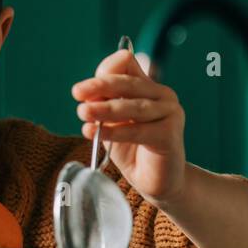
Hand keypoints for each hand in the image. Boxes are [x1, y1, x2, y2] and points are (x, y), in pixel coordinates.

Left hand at [71, 48, 186, 205]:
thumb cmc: (132, 149)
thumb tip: (87, 92)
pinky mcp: (170, 134)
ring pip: (133, 106)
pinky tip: (97, 133)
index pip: (127, 65)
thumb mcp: (112, 121)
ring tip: (83, 113)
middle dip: (100, 87)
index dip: (104, 75)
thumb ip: (103, 103)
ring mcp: (171, 113)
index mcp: (148, 87)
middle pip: (129, 82)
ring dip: (105, 109)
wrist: (155, 181)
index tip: (82, 91)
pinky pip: (138, 130)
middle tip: (77, 93)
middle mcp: (163, 95)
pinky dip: (115, 132)